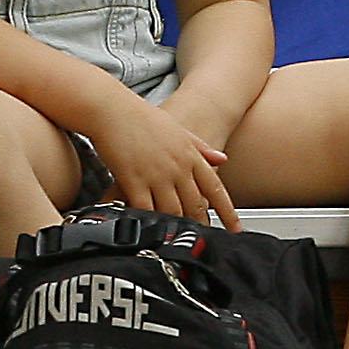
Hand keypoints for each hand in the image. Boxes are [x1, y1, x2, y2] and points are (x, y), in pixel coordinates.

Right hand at [81, 94, 239, 229]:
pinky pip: (145, 209)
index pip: (215, 188)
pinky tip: (148, 230)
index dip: (227, 212)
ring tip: (175, 239)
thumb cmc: (142, 117)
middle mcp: (177, 167)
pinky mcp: (134, 180)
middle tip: (202, 240)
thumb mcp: (178, 129)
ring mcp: (156, 175)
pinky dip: (149, 222)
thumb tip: (222, 159)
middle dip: (200, 226)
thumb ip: (201, 147)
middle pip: (195, 205)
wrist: (112, 108)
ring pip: (173, 211)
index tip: (236, 230)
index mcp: (190, 155)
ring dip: (175, 227)